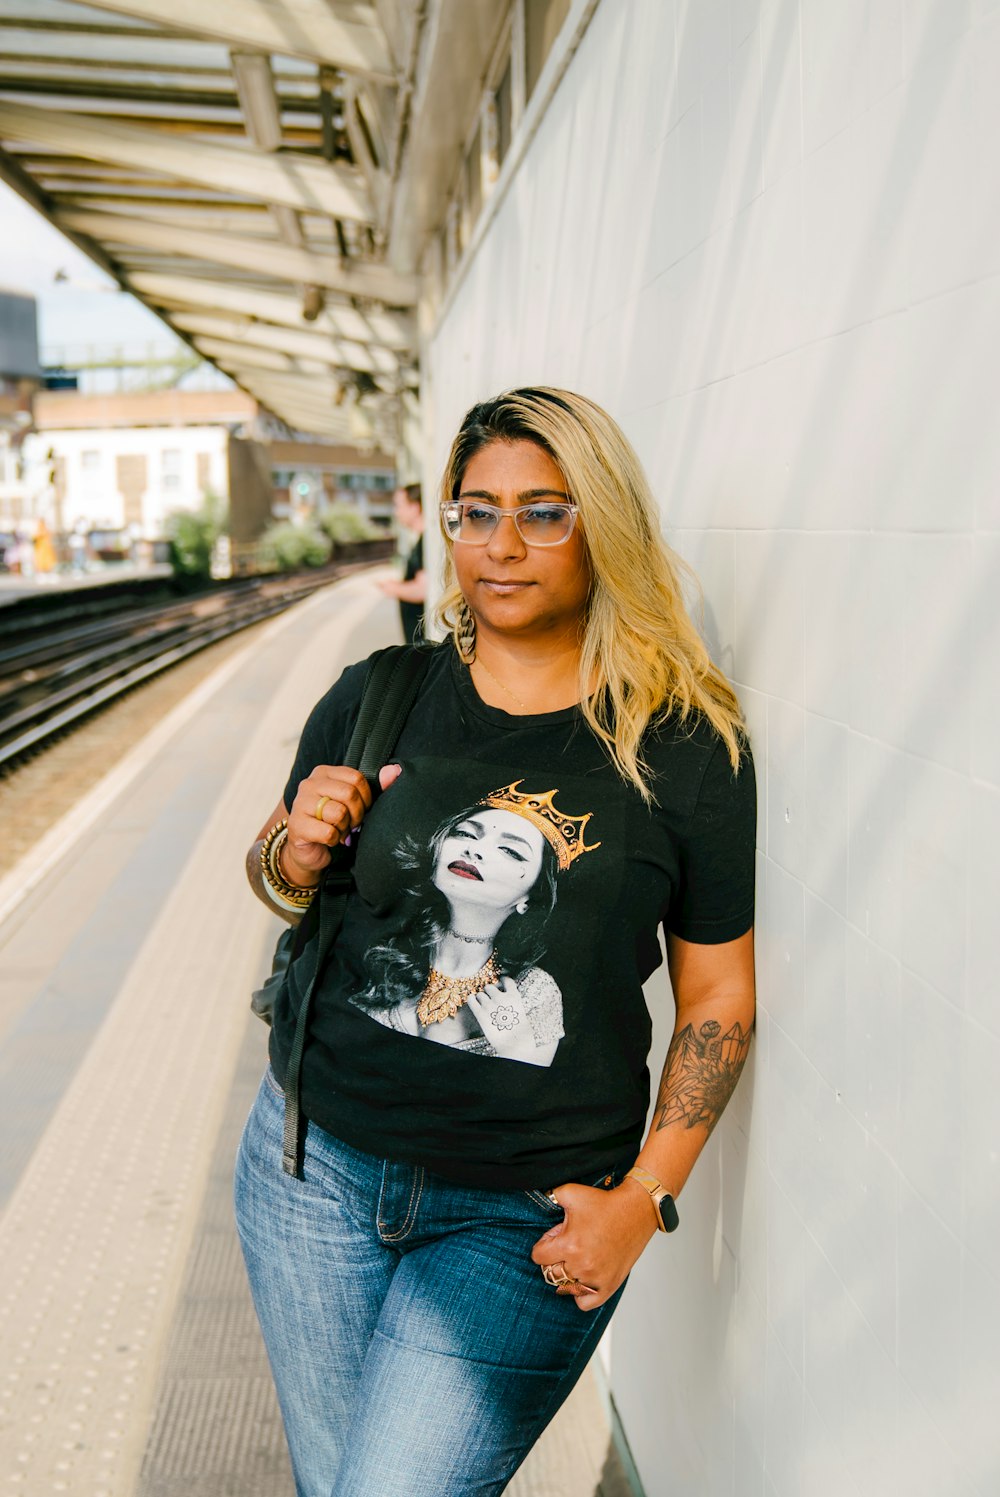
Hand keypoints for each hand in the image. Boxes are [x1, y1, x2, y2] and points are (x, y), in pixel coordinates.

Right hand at [284, 763, 401, 880]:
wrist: (309, 850)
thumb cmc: (333, 822)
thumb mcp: (355, 803)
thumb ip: (377, 786)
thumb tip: (395, 771)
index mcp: (324, 773)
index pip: (356, 778)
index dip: (366, 798)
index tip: (361, 809)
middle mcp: (309, 784)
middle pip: (349, 794)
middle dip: (356, 814)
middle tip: (350, 823)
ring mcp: (300, 803)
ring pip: (338, 812)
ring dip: (344, 827)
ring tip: (338, 829)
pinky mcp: (297, 825)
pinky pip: (328, 832)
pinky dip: (334, 840)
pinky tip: (328, 839)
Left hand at [463, 977, 538, 1061]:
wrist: (515, 1045)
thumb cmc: (521, 1033)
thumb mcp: (522, 1013)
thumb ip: (513, 1004)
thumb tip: (507, 1003)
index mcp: (514, 996)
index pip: (507, 980)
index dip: (503, 980)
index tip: (501, 981)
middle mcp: (501, 997)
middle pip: (490, 987)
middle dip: (489, 992)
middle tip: (490, 998)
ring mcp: (489, 1005)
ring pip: (480, 994)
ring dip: (481, 998)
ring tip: (482, 1004)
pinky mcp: (480, 1014)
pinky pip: (471, 1001)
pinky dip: (471, 1000)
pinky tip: (472, 1000)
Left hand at [530, 1181, 657, 1311]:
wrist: (635, 1211)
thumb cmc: (606, 1203)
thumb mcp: (571, 1192)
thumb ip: (549, 1196)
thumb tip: (538, 1199)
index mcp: (569, 1245)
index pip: (538, 1257)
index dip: (543, 1244)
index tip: (554, 1238)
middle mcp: (581, 1265)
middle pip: (551, 1273)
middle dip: (554, 1259)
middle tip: (566, 1246)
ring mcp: (596, 1278)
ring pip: (566, 1286)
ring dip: (568, 1274)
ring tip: (577, 1258)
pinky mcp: (609, 1285)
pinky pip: (585, 1303)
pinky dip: (580, 1295)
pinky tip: (582, 1279)